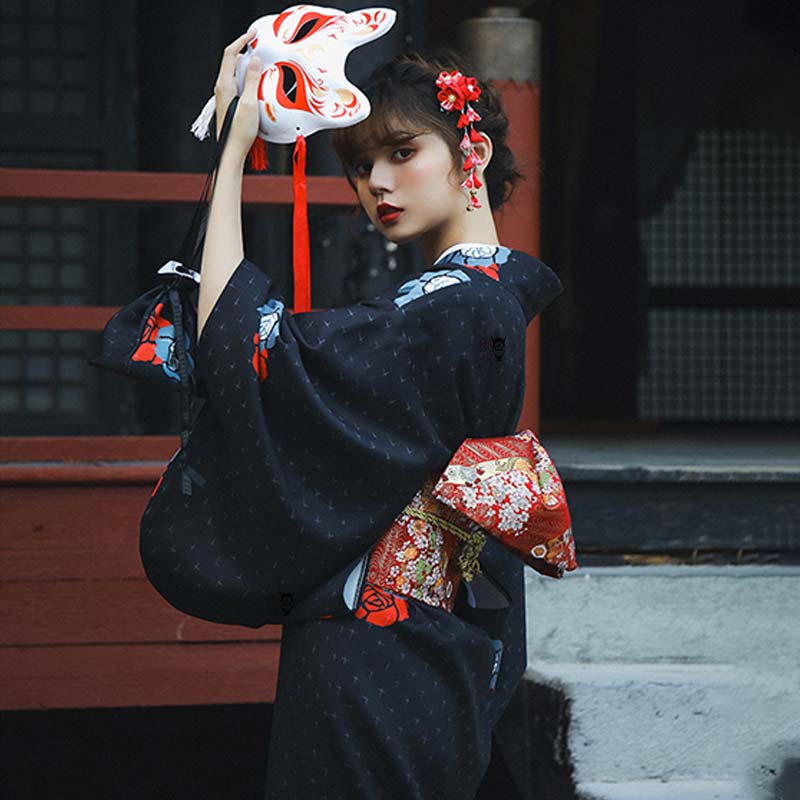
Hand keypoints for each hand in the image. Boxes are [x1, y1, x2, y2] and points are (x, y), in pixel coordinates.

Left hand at [214, 29, 260, 159]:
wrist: (231, 152)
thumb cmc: (239, 131)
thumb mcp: (249, 103)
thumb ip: (251, 80)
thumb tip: (254, 59)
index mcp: (224, 84)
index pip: (230, 53)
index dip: (242, 40)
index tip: (253, 34)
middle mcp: (221, 88)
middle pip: (233, 61)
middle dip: (247, 52)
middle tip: (262, 51)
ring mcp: (224, 95)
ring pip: (236, 73)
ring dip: (249, 68)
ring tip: (263, 70)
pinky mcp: (229, 103)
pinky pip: (238, 84)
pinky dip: (248, 80)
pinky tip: (258, 88)